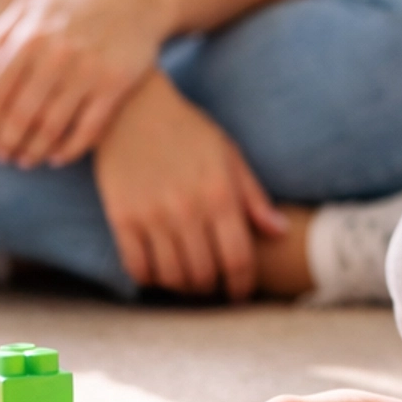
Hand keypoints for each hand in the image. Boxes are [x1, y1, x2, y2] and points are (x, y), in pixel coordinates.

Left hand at [0, 0, 171, 167]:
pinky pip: (88, 129)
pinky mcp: (116, 84)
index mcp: (30, 35)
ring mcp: (89, 70)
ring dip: (34, 151)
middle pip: (20, 114)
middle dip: (6, 142)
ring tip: (25, 161)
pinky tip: (58, 158)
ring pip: (52, 126)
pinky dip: (70, 150)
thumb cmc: (74, 7)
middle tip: (2, 158)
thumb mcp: (31, 8)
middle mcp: (57, 54)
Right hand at [93, 72, 286, 297]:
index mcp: (219, 194)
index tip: (240, 293)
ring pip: (172, 277)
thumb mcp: (229, 155)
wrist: (132, 108)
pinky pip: (137, 267)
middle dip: (213, 288)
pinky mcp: (122, 217)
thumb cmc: (187, 130)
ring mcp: (152, 215)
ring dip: (183, 287)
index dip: (242, 285)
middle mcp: (187, 209)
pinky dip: (150, 278)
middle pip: (204, 274)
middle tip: (213, 286)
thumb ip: (254, 197)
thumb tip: (280, 232)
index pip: (238, 259)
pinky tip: (158, 272)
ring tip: (188, 280)